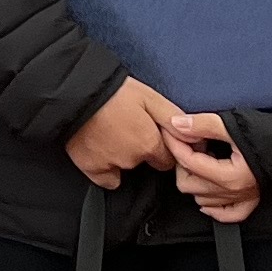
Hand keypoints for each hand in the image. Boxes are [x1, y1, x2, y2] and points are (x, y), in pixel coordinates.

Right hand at [64, 76, 180, 187]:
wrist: (76, 93)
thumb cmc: (114, 91)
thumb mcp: (150, 97)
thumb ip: (173, 119)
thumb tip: (195, 137)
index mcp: (149, 144)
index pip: (167, 159)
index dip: (163, 147)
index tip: (153, 135)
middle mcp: (132, 160)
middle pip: (146, 162)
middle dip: (143, 149)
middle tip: (131, 127)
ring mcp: (110, 166)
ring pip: (126, 168)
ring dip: (124, 155)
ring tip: (114, 133)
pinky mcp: (91, 168)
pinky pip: (107, 178)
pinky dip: (107, 169)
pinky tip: (103, 151)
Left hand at [165, 111, 263, 224]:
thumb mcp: (234, 126)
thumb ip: (204, 125)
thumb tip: (178, 124)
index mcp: (229, 176)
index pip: (189, 162)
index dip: (175, 145)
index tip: (170, 132)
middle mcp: (234, 193)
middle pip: (189, 185)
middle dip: (183, 163)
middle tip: (188, 145)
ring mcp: (242, 200)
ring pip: (201, 200)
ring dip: (196, 180)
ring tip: (202, 160)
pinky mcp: (250, 202)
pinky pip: (225, 215)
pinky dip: (212, 205)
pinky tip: (209, 191)